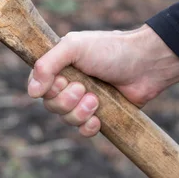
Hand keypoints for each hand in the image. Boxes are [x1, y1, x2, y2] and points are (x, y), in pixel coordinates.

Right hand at [27, 24, 178, 136]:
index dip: (46, 89)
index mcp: (58, 65)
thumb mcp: (74, 47)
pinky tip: (99, 118)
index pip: (35, 85)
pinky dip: (88, 127)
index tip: (62, 81)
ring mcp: (83, 100)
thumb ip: (47, 65)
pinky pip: (82, 130)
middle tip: (84, 88)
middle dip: (66, 100)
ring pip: (66, 119)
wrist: (146, 64)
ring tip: (97, 99)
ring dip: (80, 112)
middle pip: (50, 105)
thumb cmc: (110, 50)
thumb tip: (32, 93)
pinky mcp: (99, 114)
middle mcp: (67, 83)